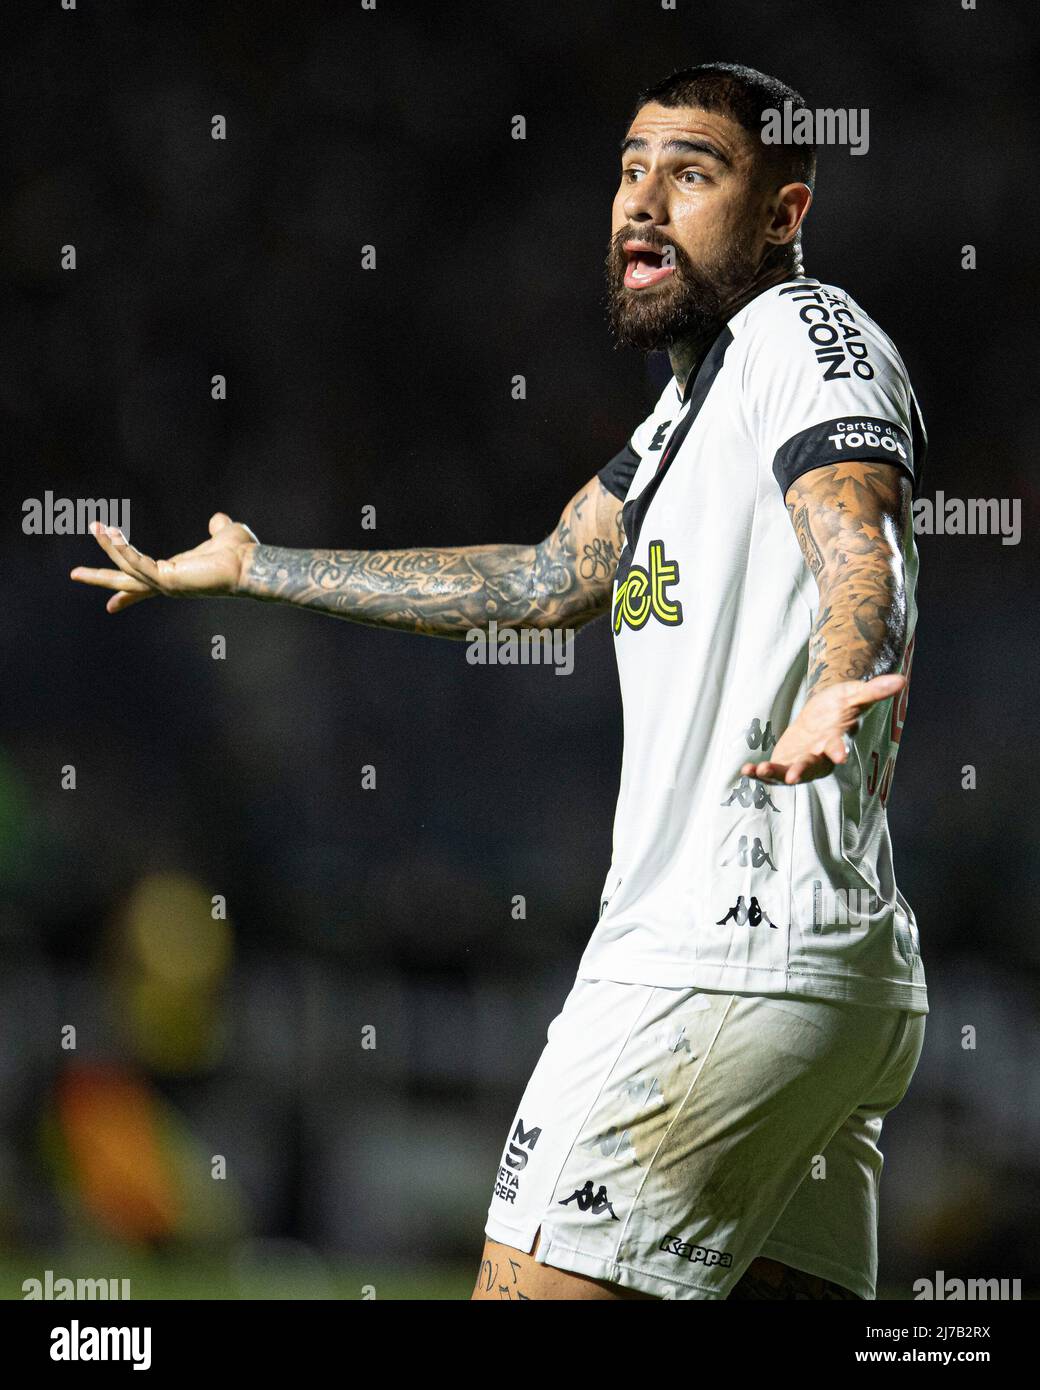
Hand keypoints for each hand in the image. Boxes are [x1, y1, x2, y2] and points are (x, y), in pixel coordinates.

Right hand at [70, 513, 257, 613]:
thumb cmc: (242, 554)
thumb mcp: (225, 534)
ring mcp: (167, 584)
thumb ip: (217, 528)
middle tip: (74, 574)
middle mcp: (169, 583)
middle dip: (100, 578)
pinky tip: (109, 532)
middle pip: (127, 583)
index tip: (111, 605)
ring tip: (95, 526)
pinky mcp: (168, 580)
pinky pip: (137, 563)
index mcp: (177, 574)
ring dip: (110, 547)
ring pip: (127, 568)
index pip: (146, 582)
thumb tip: (217, 519)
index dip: (128, 592)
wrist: (253, 565)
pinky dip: (122, 549)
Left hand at [740, 673, 906, 784]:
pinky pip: (771, 772)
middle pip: (812, 767)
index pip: (839, 746)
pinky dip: (758, 772)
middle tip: (794, 777)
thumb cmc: (840, 706)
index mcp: (835, 739)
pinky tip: (745, 769)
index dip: (839, 750)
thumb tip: (901, 679)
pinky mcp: (785, 764)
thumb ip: (874, 690)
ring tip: (759, 769)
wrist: (822, 713)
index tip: (841, 756)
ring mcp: (801, 762)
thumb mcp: (853, 694)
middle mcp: (819, 756)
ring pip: (788, 773)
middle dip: (802, 771)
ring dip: (774, 774)